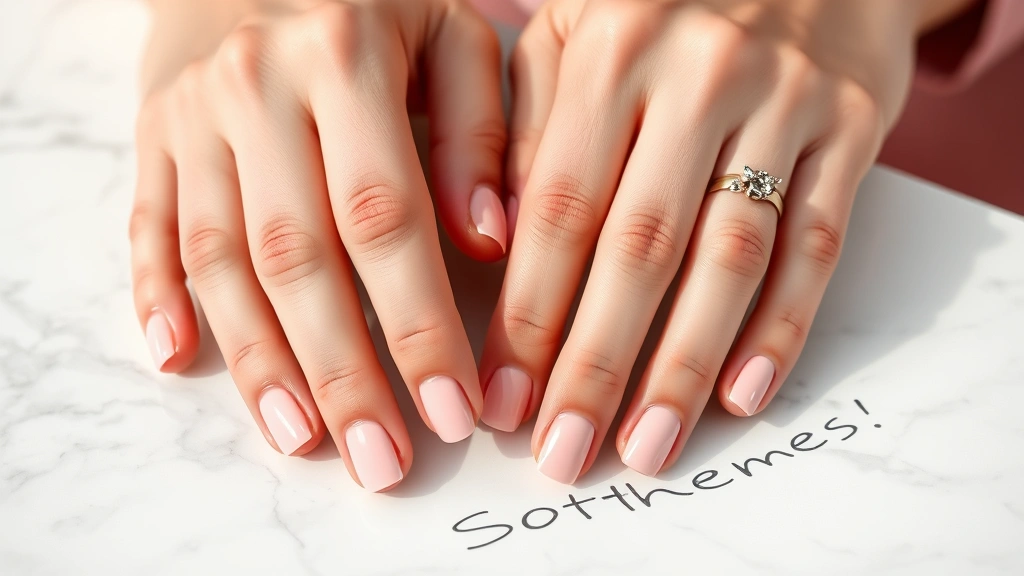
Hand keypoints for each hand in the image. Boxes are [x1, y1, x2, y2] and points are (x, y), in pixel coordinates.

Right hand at [130, 0, 507, 490]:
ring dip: (261, 361)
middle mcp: (255, 90)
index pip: (384, 218)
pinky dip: (158, 298)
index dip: (417, 324)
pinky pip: (149, 228)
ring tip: (304, 440)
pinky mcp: (152, 140)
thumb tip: (488, 240)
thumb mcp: (452, 33)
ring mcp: (190, 118)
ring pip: (220, 260)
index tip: (454, 410)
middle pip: (298, 257)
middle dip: (343, 372)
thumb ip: (478, 132)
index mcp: (344, 59)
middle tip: (381, 461)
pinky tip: (178, 362)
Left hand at [480, 0, 965, 481]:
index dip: (529, 313)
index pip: (561, 206)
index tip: (504, 397)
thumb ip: (529, 123)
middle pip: (641, 247)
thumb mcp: (575, 28)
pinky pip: (817, 241)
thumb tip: (494, 242)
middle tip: (564, 452)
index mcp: (613, 48)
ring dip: (684, 365)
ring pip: (730, 257)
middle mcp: (700, 74)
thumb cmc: (664, 1)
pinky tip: (742, 393)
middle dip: (596, 363)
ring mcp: (787, 102)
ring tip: (646, 446)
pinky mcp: (855, 127)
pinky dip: (781, 325)